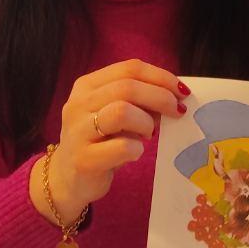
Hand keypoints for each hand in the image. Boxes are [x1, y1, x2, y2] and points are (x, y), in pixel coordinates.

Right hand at [30, 58, 185, 223]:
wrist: (67, 178)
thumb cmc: (98, 141)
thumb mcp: (113, 113)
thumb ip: (136, 100)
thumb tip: (174, 95)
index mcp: (87, 86)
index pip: (129, 69)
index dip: (160, 77)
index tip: (181, 91)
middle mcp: (78, 104)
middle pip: (127, 87)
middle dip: (160, 97)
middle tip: (177, 111)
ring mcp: (78, 132)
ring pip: (121, 112)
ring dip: (145, 122)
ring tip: (149, 134)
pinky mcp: (84, 159)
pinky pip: (122, 147)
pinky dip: (137, 149)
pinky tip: (135, 153)